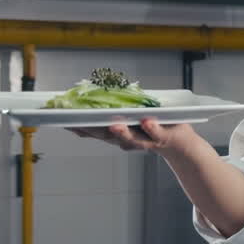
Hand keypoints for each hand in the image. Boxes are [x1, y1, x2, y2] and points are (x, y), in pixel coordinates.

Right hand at [69, 119, 195, 156]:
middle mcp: (129, 141)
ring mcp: (145, 141)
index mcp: (118, 134)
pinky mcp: (163, 137)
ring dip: (122, 133)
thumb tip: (92, 99)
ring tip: (114, 125)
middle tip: (78, 124)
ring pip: (131, 139)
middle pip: (108, 137)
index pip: (95, 131)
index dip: (79, 127)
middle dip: (93, 131)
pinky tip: (146, 121)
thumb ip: (114, 112)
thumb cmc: (153, 128)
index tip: (63, 122)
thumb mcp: (131, 119)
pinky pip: (156, 133)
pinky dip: (151, 128)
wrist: (180, 145)